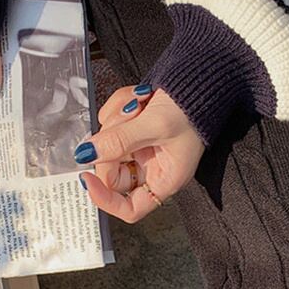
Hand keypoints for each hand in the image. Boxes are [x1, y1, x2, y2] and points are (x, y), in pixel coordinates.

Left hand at [78, 85, 204, 222]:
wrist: (200, 79)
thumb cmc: (193, 109)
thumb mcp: (156, 125)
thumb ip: (119, 141)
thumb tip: (87, 154)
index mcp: (164, 179)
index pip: (130, 209)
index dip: (105, 199)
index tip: (88, 178)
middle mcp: (152, 167)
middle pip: (112, 173)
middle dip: (111, 144)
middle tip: (124, 120)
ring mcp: (140, 147)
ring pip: (108, 144)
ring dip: (117, 119)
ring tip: (139, 103)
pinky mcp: (133, 129)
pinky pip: (111, 122)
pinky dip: (119, 106)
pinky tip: (139, 97)